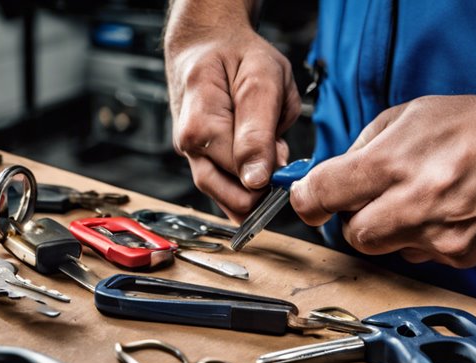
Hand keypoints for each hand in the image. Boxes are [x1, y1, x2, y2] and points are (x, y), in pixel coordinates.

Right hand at [164, 2, 299, 220]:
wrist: (206, 47)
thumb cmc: (236, 56)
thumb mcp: (262, 77)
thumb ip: (261, 130)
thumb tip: (260, 178)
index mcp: (200, 125)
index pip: (242, 174)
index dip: (273, 170)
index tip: (286, 151)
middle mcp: (189, 148)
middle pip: (235, 198)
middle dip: (266, 184)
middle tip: (280, 152)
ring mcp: (192, 159)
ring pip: (230, 202)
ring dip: (257, 187)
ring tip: (267, 150)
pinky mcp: (200, 164)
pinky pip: (227, 192)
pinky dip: (247, 186)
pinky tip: (257, 161)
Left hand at [290, 93, 475, 267]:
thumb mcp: (411, 115)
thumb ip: (363, 147)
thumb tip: (328, 175)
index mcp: (393, 163)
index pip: (320, 195)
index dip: (308, 200)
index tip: (310, 201)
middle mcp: (413, 203)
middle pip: (350, 234)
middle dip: (354, 218)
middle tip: (373, 198)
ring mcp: (437, 235)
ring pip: (382, 249)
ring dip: (386, 230)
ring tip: (413, 202)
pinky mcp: (458, 256)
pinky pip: (416, 256)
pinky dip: (420, 239)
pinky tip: (442, 213)